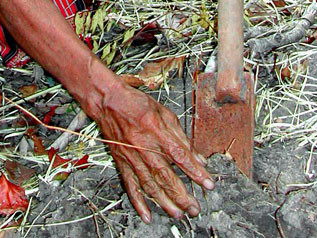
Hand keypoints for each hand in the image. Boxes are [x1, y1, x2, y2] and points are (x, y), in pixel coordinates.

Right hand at [95, 80, 213, 221]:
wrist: (108, 102)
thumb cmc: (137, 104)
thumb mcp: (164, 113)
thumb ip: (181, 136)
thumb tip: (198, 157)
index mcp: (158, 131)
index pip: (181, 156)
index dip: (196, 171)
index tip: (208, 183)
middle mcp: (145, 146)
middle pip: (165, 175)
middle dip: (182, 195)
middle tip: (194, 208)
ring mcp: (132, 157)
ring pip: (150, 184)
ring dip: (165, 202)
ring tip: (178, 214)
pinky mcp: (122, 162)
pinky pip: (130, 185)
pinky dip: (138, 202)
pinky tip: (147, 215)